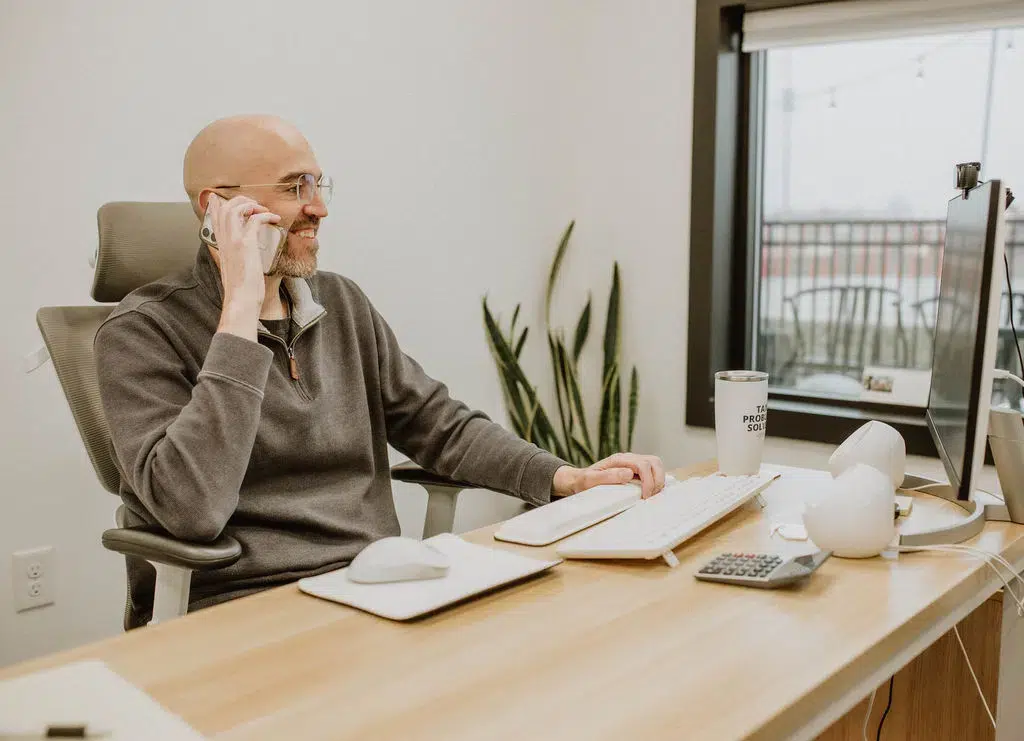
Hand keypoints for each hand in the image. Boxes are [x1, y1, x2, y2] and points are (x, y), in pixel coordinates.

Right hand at [209, 195, 280, 340]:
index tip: (238, 201)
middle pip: (224, 206)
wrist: (242, 300)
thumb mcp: (236, 268)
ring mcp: (233, 240)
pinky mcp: (246, 244)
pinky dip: (266, 215)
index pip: (215, 215)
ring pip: (235, 208)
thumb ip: (237, 256)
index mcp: (220, 244)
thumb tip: (246, 254)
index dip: (222, 202)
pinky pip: (254, 219)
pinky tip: (274, 219)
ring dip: (252, 204)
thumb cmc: (242, 288)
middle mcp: (223, 239)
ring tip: (264, 210)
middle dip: (241, 200)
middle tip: (256, 206)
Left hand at [551, 453, 665, 498]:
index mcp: (619, 459)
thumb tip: (628, 473)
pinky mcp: (636, 471)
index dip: (648, 480)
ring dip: (659, 480)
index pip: (642, 464)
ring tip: (652, 494)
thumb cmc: (583, 482)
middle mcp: (628, 459)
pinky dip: (656, 480)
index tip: (644, 496)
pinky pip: (653, 471)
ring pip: (656, 465)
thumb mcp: (590, 480)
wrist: (578, 481)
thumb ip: (607, 476)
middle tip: (650, 496)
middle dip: (657, 480)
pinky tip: (651, 491)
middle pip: (653, 462)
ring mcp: (633, 464)